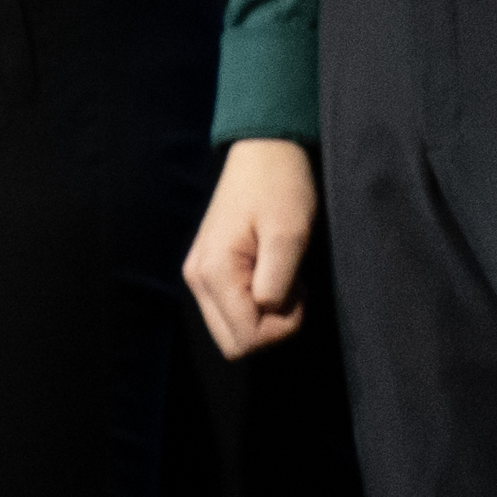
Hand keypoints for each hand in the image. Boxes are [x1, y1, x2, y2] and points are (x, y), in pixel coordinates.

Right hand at [185, 138, 321, 357]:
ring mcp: (199, 276)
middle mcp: (197, 279)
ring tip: (283, 275)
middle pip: (233, 343)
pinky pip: (230, 310)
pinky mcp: (208, 270)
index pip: (245, 341)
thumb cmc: (280, 188)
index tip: (299, 290)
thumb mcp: (290, 234)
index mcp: (214, 273)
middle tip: (292, 286)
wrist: (263, 153)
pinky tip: (271, 273)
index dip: (281, 327)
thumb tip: (267, 312)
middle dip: (271, 327)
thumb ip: (277, 282)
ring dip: (264, 315)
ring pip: (231, 329)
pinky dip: (255, 303)